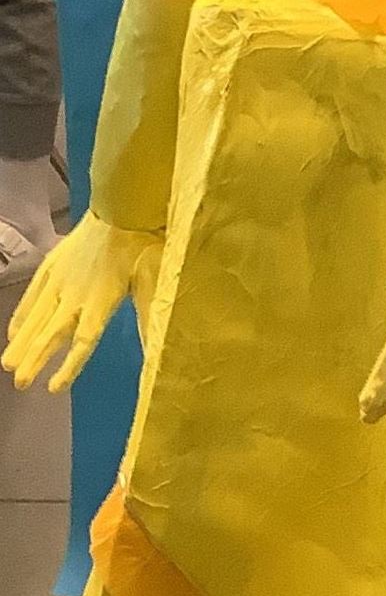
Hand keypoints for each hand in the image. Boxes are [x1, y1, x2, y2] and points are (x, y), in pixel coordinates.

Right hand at [1, 209, 163, 393]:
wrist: (121, 207)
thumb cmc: (143, 245)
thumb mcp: (153, 281)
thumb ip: (150, 316)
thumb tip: (160, 348)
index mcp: (101, 301)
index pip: (82, 341)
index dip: (68, 366)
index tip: (53, 388)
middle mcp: (75, 294)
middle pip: (51, 333)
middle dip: (34, 359)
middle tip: (18, 382)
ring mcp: (59, 280)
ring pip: (37, 317)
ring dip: (22, 341)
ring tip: (7, 364)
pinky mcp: (51, 266)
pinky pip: (32, 296)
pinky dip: (21, 315)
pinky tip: (12, 333)